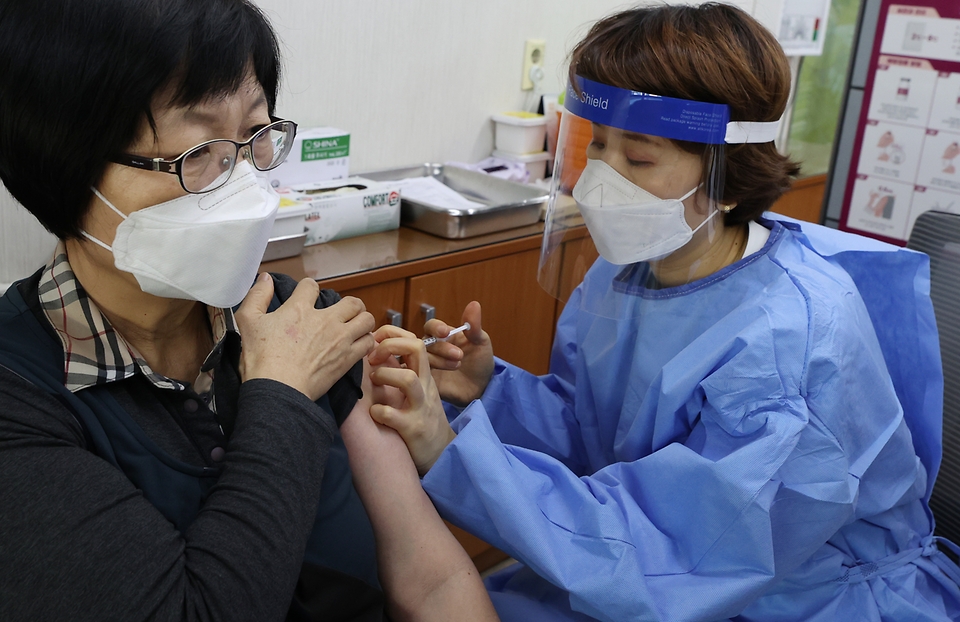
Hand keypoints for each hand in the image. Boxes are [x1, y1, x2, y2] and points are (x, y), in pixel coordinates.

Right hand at [235, 274, 375, 400]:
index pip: (311, 286)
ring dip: (361, 321)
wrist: (278, 389)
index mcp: (300, 308)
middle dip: (348, 305)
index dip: (308, 289)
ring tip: (353, 328)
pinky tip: (357, 345)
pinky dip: (365, 341)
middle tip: (342, 314)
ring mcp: (340, 338)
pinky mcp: (348, 358)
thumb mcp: (248, 321)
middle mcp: (325, 320)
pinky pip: (368, 342)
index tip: (307, 298)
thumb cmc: (261, 358)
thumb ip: (257, 296)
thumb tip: (266, 279)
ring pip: (366, 319)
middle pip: (351, 302)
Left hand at [367, 325, 455, 475]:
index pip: (414, 340)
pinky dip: (379, 412)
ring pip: (408, 379)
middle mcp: (424, 386)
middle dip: (390, 345)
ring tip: (374, 381)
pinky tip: (374, 414)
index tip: (374, 343)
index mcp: (424, 374)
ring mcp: (420, 407)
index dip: (392, 334)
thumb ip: (401, 371)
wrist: (440, 451)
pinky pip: (393, 415)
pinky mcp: (413, 428)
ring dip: (385, 375)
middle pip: (416, 348)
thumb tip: (373, 352)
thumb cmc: (421, 417)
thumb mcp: (417, 390)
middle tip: (372, 358)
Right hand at [423, 301, 493, 406]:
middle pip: (423, 341)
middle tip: (458, 355)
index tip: (446, 332)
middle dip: (441, 347)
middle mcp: (432, 348)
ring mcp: (426, 363)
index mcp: (443, 336)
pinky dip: (421, 371)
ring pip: (419, 357)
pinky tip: (438, 375)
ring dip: (438, 360)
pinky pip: (414, 373)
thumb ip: (474, 326)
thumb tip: (474, 304)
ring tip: (456, 365)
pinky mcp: (423, 379)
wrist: (480, 388)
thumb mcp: (481, 343)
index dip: (436, 327)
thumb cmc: (480, 363)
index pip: (431, 326)